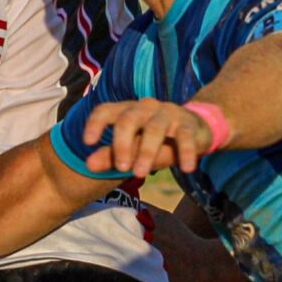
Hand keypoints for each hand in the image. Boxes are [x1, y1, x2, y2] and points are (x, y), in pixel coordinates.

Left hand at [80, 99, 217, 177]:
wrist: (194, 130)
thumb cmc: (155, 140)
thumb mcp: (132, 148)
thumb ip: (111, 156)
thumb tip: (88, 165)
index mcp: (126, 111)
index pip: (106, 110)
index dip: (95, 123)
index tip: (87, 142)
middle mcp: (145, 108)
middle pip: (129, 120)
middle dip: (123, 144)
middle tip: (121, 168)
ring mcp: (167, 114)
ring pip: (155, 128)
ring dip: (147, 151)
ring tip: (141, 173)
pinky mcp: (188, 124)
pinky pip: (185, 136)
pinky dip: (185, 152)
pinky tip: (186, 169)